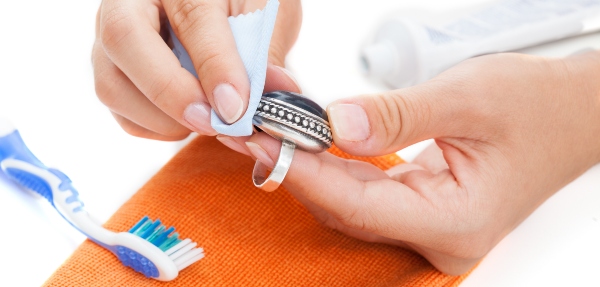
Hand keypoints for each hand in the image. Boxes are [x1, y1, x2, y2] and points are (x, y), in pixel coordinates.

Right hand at [93, 0, 300, 140]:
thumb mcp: (264, 11)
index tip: (237, 108)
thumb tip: (277, 91)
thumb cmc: (241, 2)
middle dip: (172, 93)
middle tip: (215, 124)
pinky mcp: (111, 71)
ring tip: (209, 122)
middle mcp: (131, 1)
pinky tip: (190, 121)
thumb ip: (266, 50)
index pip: (192, 18)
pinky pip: (121, 112)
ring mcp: (109, 36)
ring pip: (112, 85)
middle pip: (123, 40)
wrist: (220, 8)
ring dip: (164, 119)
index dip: (215, 67)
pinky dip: (157, 128)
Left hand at [245, 52, 599, 273]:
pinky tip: (309, 142)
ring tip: (272, 131)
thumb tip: (334, 126)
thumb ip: (396, 115)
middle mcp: (438, 235)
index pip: (358, 204)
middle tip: (254, 129)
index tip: (263, 141)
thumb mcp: (467, 98)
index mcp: (456, 222)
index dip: (304, 173)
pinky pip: (366, 192)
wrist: (573, 114)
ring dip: (311, 165)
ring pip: (351, 202)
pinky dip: (335, 166)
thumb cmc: (538, 106)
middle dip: (296, 167)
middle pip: (347, 208)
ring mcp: (429, 225)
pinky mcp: (422, 207)